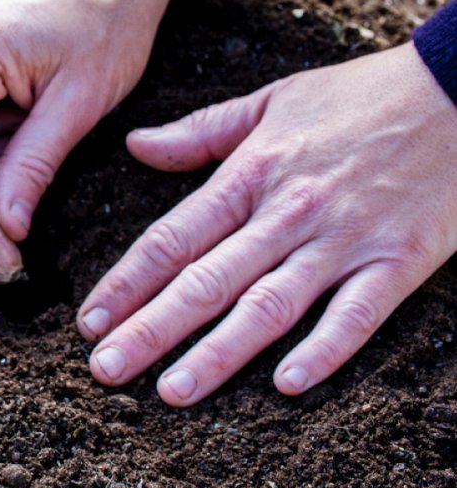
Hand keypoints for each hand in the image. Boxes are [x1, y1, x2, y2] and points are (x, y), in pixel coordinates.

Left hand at [78, 43, 456, 404]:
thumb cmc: (361, 96)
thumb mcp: (272, 100)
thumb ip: (201, 131)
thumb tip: (135, 145)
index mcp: (251, 174)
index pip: (172, 239)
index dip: (126, 282)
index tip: (88, 321)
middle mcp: (288, 212)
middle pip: (206, 280)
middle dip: (150, 329)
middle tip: (104, 371)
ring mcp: (344, 239)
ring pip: (269, 305)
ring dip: (218, 352)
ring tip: (172, 391)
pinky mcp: (399, 260)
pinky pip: (357, 314)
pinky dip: (323, 349)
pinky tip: (286, 385)